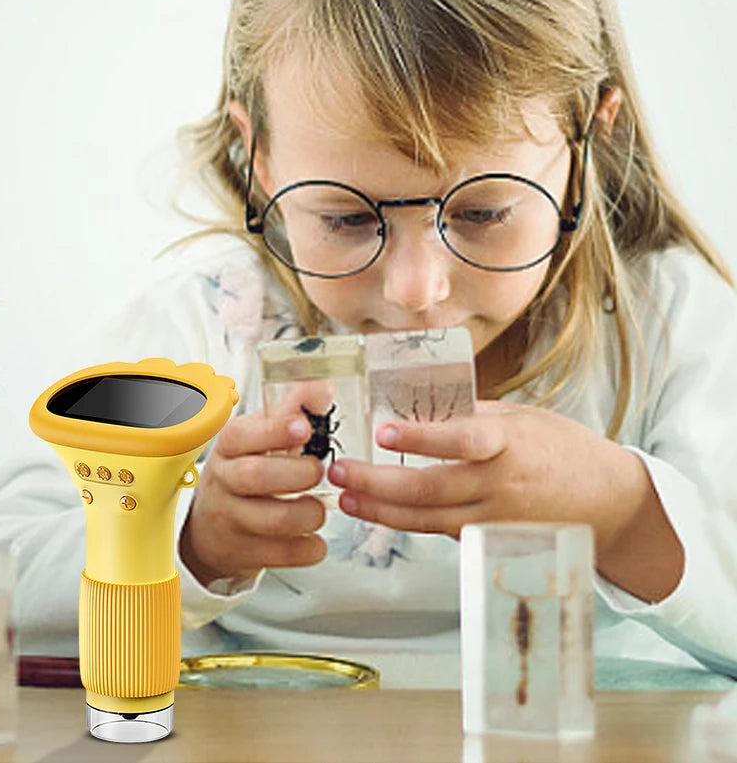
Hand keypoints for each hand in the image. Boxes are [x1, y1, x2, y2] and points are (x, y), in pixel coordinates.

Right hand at [179, 388, 328, 587]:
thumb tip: (322, 387)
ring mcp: (233, 519)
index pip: (243, 434)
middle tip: (318, 471)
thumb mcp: (258, 437)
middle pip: (257, 476)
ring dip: (308, 513)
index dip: (275, 430)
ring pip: (274, 519)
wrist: (212, 528)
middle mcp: (225, 481)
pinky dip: (309, 547)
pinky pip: (285, 554)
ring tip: (319, 508)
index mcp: (230, 446)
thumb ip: (290, 410)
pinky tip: (314, 537)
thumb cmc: (244, 472)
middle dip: (297, 474)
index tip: (305, 426)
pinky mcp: (246, 552)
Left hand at [326, 399, 681, 599]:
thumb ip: (472, 416)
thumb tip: (419, 405)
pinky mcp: (493, 541)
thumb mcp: (521, 417)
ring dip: (381, 509)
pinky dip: (407, 522)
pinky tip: (377, 511)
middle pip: (431, 488)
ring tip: (345, 497)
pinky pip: (443, 532)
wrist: (608, 501)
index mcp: (510, 442)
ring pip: (429, 518)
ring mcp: (497, 518)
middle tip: (338, 471)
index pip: (463, 438)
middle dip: (377, 482)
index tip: (384, 431)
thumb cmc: (560, 448)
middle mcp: (502, 484)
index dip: (422, 436)